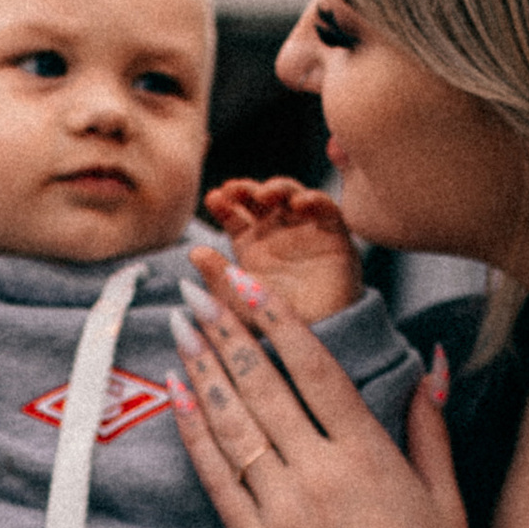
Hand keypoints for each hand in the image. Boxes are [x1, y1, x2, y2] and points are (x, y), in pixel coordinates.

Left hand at [171, 249, 473, 527]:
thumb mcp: (446, 498)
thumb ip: (428, 428)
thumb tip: (428, 364)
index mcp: (370, 456)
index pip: (315, 369)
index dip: (277, 319)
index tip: (248, 281)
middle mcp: (321, 474)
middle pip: (263, 384)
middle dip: (226, 327)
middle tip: (197, 285)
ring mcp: (282, 510)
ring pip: (233, 423)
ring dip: (202, 366)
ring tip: (180, 323)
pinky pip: (216, 478)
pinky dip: (194, 432)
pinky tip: (177, 394)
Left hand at [203, 175, 360, 325]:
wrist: (318, 339)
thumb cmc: (276, 326)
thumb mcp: (238, 302)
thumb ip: (217, 277)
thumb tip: (193, 251)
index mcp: (252, 248)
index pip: (235, 216)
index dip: (224, 204)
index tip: (213, 199)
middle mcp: (278, 235)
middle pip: (261, 200)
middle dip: (247, 190)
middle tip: (235, 189)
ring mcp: (306, 232)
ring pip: (291, 196)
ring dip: (277, 188)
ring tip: (264, 195)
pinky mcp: (335, 235)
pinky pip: (326, 208)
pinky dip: (314, 199)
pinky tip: (298, 204)